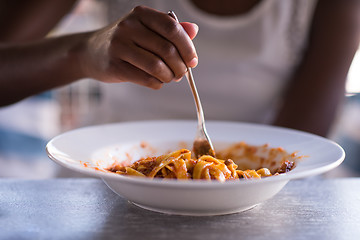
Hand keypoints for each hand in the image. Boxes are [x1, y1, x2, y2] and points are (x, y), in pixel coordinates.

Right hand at [81, 5, 198, 88]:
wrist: (91, 52)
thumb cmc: (126, 41)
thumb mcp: (146, 29)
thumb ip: (170, 29)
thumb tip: (194, 30)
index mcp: (141, 14)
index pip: (172, 29)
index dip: (187, 47)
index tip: (193, 60)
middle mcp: (129, 26)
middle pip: (167, 50)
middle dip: (180, 66)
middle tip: (182, 73)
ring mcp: (119, 46)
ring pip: (157, 66)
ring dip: (169, 77)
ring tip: (169, 78)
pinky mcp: (114, 65)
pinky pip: (145, 79)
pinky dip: (157, 83)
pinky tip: (156, 81)